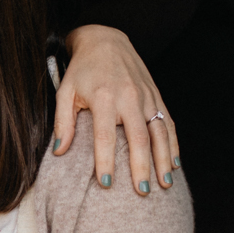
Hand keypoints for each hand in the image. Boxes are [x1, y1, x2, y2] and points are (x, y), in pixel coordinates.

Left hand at [56, 24, 179, 192]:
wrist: (105, 40)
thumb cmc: (82, 70)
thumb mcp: (65, 91)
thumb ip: (62, 122)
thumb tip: (58, 152)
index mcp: (104, 98)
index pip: (105, 136)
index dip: (106, 162)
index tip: (106, 185)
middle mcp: (129, 98)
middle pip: (138, 138)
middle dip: (141, 167)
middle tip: (142, 192)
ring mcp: (146, 96)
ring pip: (160, 132)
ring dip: (163, 160)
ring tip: (165, 183)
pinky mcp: (157, 95)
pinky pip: (168, 122)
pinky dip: (173, 143)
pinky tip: (175, 163)